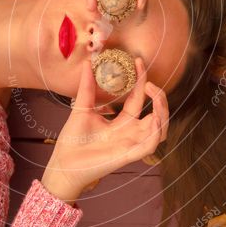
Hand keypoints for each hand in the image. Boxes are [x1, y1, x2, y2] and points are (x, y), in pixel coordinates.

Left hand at [41, 56, 168, 203]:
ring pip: (160, 130)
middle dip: (160, 97)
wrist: (62, 164)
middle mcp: (130, 133)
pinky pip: (150, 146)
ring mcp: (131, 145)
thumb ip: (87, 88)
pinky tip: (153, 117)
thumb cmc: (72, 141)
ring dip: (162, 111)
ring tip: (154, 94)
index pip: (138, 99)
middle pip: (157, 115)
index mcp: (121, 122)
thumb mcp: (81, 109)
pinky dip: (156, 132)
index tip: (139, 61)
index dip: (142, 80)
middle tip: (149, 81)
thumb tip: (87, 63)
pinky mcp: (128, 156)